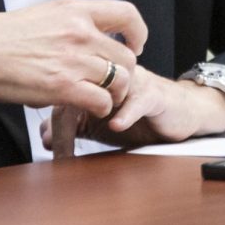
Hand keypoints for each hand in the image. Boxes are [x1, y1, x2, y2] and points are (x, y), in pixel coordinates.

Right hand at [0, 0, 146, 117]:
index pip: (127, 14)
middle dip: (125, 73)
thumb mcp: (44, 14)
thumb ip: (72, 23)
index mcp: (75, 10)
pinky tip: (90, 108)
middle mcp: (80, 32)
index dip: (138, 32)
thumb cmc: (3, 37)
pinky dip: (101, 108)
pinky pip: (102, 101)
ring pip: (119, 80)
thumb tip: (89, 35)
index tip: (135, 44)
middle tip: (115, 83)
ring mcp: (74, 59)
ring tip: (104, 99)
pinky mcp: (65, 86)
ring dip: (115, 94)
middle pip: (126, 56)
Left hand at [40, 66, 224, 149]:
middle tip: (60, 150)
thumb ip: (72, 124)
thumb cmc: (139, 112)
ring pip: (108, 89)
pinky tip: (115, 126)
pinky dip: (126, 113)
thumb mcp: (100, 121)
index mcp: (96, 74)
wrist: (179, 110)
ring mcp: (133, 82)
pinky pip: (138, 100)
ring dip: (92, 110)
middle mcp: (112, 74)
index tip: (50, 147)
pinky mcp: (153, 94)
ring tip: (79, 132)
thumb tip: (44, 134)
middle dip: (66, 120)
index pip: (65, 88)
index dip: (53, 118)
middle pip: (81, 85)